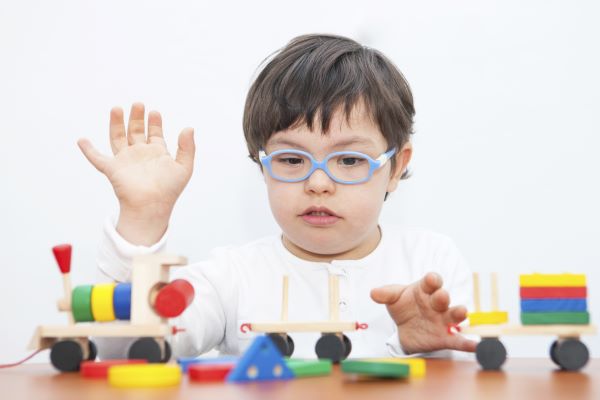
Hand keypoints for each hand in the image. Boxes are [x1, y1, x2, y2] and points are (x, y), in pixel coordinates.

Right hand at [77, 103, 194, 243]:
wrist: (152, 206)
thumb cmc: (169, 191)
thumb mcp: (184, 167)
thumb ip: (187, 147)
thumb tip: (189, 128)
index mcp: (157, 154)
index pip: (154, 134)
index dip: (154, 123)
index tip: (154, 113)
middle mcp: (140, 155)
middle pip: (136, 131)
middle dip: (136, 118)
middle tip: (138, 104)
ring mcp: (125, 161)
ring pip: (118, 137)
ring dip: (116, 123)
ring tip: (117, 108)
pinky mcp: (112, 169)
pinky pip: (97, 158)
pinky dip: (88, 150)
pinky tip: (82, 140)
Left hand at [370, 272, 475, 353]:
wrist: (404, 327)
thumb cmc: (404, 306)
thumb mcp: (393, 298)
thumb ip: (386, 294)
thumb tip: (373, 293)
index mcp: (425, 290)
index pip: (431, 281)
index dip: (432, 280)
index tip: (431, 280)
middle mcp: (437, 304)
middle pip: (443, 297)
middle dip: (443, 297)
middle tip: (441, 297)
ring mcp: (442, 320)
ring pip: (453, 315)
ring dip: (458, 313)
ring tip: (462, 312)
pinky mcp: (444, 337)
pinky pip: (457, 340)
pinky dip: (466, 343)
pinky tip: (475, 346)